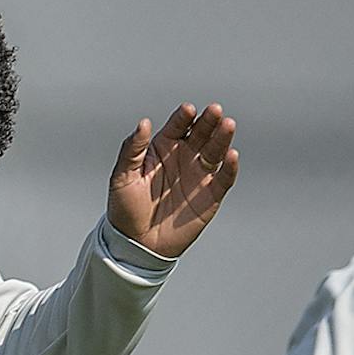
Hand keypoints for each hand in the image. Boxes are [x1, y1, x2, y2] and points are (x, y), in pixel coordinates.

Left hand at [106, 101, 238, 259]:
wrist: (135, 244)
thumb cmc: (125, 209)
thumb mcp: (122, 177)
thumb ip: (132, 150)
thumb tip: (143, 123)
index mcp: (163, 148)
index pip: (177, 127)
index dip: (183, 118)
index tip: (188, 110)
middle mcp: (184, 157)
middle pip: (201, 134)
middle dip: (208, 121)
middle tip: (215, 110)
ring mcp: (199, 174)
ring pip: (215, 151)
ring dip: (222, 138)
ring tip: (227, 124)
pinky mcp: (211, 194)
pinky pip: (224, 178)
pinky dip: (230, 167)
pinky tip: (231, 155)